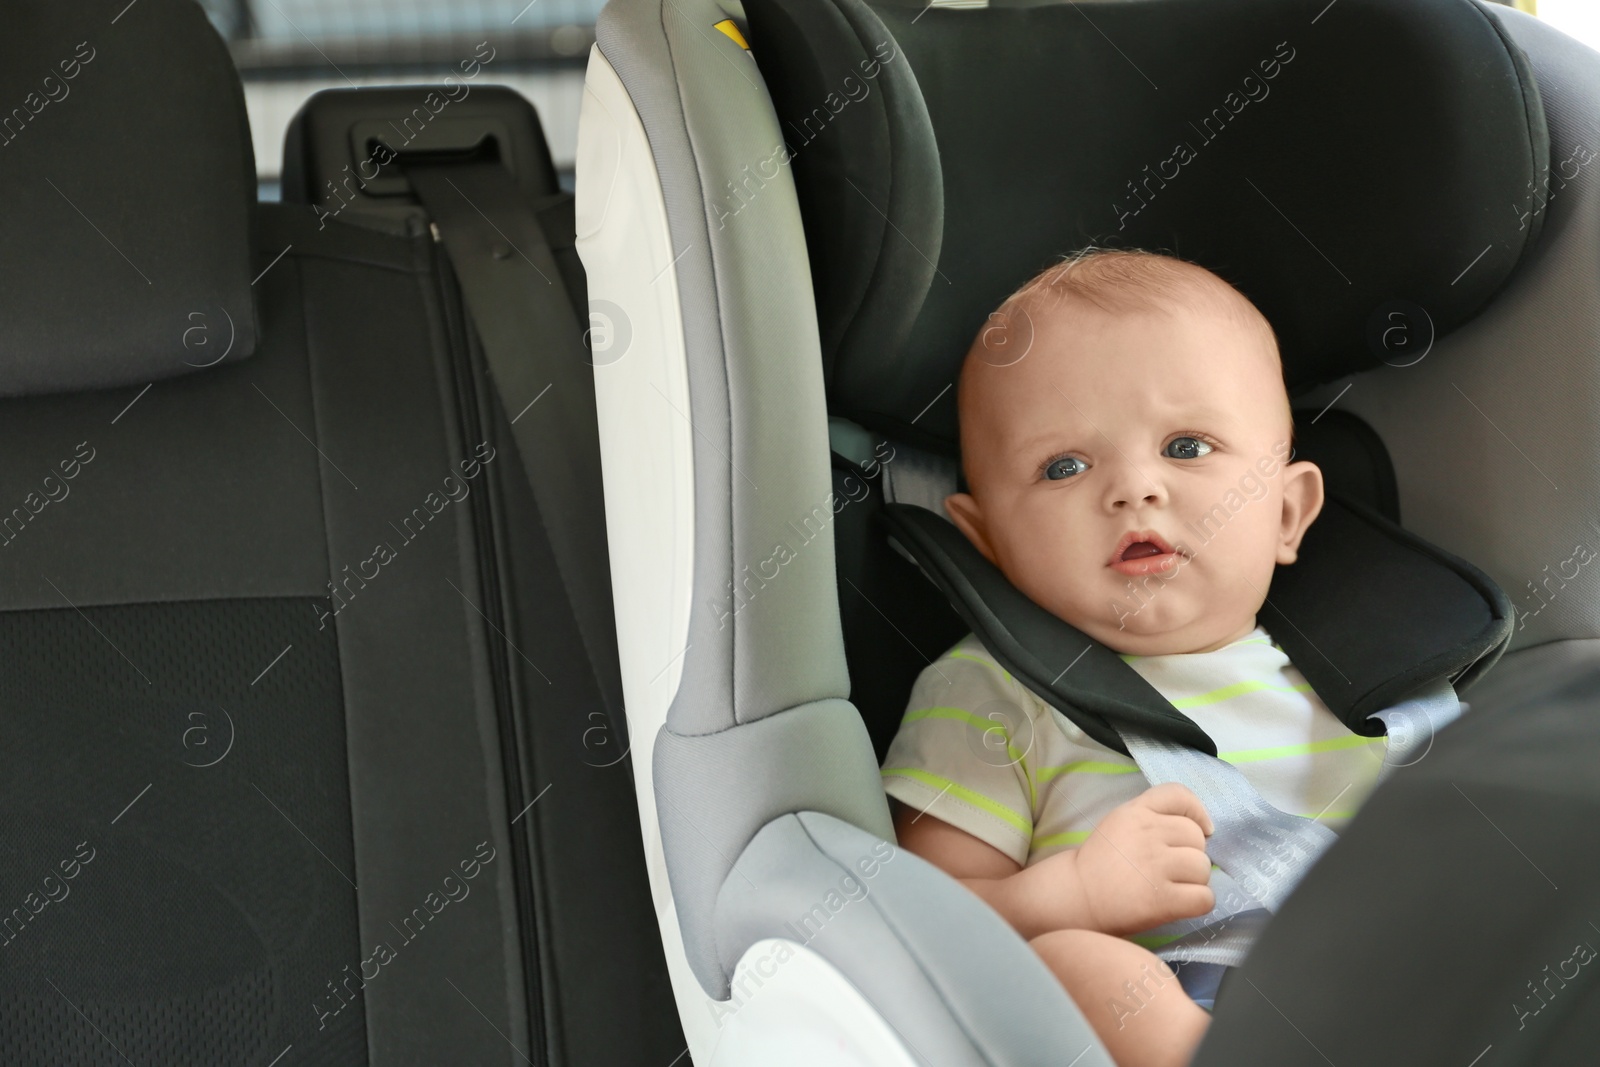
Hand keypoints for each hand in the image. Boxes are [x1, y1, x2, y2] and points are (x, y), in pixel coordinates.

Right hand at [1072, 783, 1215, 935]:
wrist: (1077, 896)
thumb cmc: (1101, 861)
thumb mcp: (1121, 822)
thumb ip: (1153, 816)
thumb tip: (1201, 829)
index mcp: (1136, 812)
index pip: (1180, 795)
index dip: (1197, 812)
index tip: (1201, 829)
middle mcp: (1148, 834)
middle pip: (1197, 837)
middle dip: (1191, 852)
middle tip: (1173, 866)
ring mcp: (1156, 867)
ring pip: (1204, 868)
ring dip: (1195, 879)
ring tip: (1174, 885)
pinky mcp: (1163, 900)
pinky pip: (1205, 898)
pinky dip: (1198, 902)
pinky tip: (1180, 903)